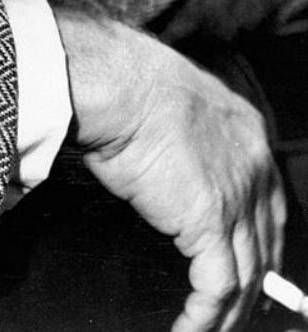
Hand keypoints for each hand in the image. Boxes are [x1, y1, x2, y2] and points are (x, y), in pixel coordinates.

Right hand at [55, 12, 285, 331]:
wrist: (122, 87)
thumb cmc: (133, 85)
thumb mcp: (179, 104)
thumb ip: (191, 139)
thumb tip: (174, 166)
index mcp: (248, 134)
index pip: (271, 205)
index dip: (262, 244)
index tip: (252, 268)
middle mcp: (254, 167)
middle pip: (266, 245)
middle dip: (255, 286)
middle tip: (234, 312)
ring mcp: (237, 196)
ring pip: (248, 275)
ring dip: (229, 313)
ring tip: (208, 331)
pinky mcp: (209, 221)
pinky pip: (218, 286)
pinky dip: (205, 317)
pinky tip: (189, 329)